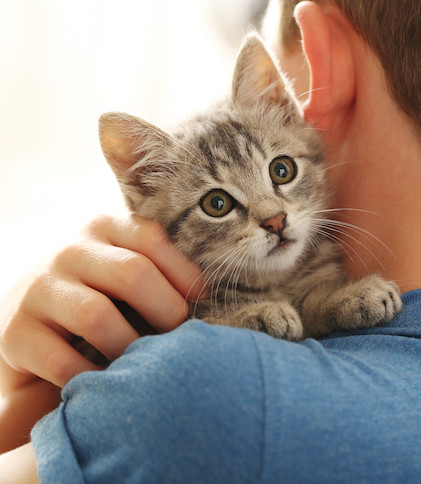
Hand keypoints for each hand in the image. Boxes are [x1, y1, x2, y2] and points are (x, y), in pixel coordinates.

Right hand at [0, 215, 203, 391]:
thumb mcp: (126, 272)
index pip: (152, 238)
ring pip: (97, 316)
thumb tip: (211, 296)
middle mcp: (70, 250)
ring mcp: (39, 288)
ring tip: (146, 364)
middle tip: (179, 338)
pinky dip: (93, 376)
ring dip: (130, 347)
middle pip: (132, 274)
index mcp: (104, 228)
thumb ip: (160, 270)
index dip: (184, 272)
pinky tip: (109, 382)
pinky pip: (62, 360)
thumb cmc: (102, 298)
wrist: (29, 325)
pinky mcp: (15, 332)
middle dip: (166, 311)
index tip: (203, 302)